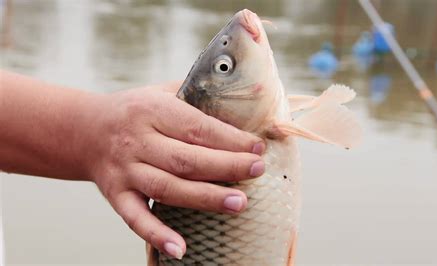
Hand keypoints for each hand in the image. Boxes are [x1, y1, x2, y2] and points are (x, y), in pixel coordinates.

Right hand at [82, 82, 264, 258]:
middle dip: (225, 166)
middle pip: (185, 159)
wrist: (87, 131)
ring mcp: (125, 171)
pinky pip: (135, 218)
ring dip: (204, 198)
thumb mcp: (163, 92)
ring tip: (239, 203)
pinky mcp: (116, 196)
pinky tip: (180, 248)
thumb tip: (253, 93)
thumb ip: (201, 95)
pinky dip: (156, 234)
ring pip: (167, 188)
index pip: (196, 127)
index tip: (257, 148)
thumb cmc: (137, 111)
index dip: (229, 139)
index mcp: (151, 110)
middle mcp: (136, 141)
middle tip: (257, 171)